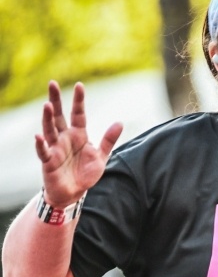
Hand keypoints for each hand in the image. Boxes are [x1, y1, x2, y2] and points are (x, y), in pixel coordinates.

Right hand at [35, 81, 122, 206]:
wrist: (74, 193)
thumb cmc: (85, 173)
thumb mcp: (101, 156)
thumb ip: (108, 140)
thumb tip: (120, 122)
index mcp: (79, 135)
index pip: (78, 114)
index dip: (79, 101)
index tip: (80, 86)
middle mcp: (65, 138)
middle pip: (59, 116)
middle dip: (56, 100)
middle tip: (52, 83)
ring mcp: (55, 148)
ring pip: (50, 130)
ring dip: (48, 118)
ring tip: (47, 105)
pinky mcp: (48, 161)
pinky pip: (43, 151)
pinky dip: (41, 144)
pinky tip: (38, 136)